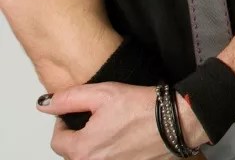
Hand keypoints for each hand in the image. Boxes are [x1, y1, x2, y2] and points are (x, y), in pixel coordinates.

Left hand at [37, 82, 206, 159]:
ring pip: (92, 157)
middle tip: (97, 116)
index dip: (62, 122)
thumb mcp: (103, 93)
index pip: (57, 141)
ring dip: (95, 144)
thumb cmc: (143, 108)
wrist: (176, 122)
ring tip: (112, 125)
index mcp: (83, 150)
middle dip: (79, 134)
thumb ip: (70, 98)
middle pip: (74, 152)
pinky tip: (125, 136)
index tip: (74, 112)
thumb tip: (44, 103)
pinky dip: (112, 150)